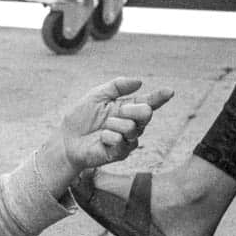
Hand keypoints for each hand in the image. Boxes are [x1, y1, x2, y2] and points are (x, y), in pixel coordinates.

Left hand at [43, 76, 172, 181]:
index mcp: (128, 108)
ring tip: (103, 127)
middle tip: (117, 111)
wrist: (66, 139)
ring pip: (133, 128)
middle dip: (132, 110)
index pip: (149, 101)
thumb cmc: (81, 117)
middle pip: (146, 114)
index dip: (159, 97)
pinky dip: (108, 137)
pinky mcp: (121, 153)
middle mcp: (132, 123)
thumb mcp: (96, 95)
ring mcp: (128, 139)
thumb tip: (140, 81)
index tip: (169, 91)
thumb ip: (116, 86)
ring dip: (115, 124)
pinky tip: (100, 139)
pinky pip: (121, 141)